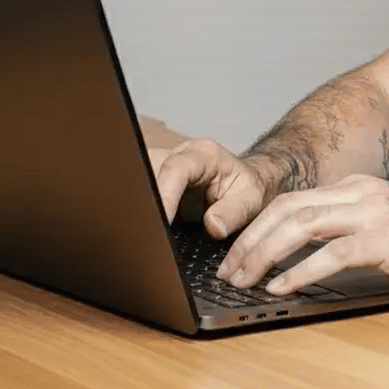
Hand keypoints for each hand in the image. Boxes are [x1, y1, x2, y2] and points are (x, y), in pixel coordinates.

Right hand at [149, 138, 279, 237]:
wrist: (244, 185)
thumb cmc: (247, 190)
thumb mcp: (251, 200)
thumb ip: (234, 212)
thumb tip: (212, 226)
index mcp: (202, 154)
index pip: (175, 169)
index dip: (165, 195)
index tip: (161, 223)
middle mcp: (178, 155)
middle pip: (147, 172)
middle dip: (144, 203)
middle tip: (147, 234)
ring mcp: (162, 166)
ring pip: (136, 181)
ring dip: (138, 208)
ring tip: (143, 235)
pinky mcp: (152, 181)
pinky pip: (137, 194)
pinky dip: (138, 212)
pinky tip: (142, 231)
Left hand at [213, 174, 388, 303]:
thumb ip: (353, 232)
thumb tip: (309, 257)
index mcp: (360, 188)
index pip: (293, 201)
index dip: (258, 226)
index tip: (236, 254)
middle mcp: (362, 193)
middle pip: (288, 209)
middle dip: (250, 239)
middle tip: (227, 270)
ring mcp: (375, 213)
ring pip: (301, 225)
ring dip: (264, 253)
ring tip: (242, 279)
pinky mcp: (388, 239)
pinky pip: (332, 253)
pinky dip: (300, 270)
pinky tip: (282, 286)